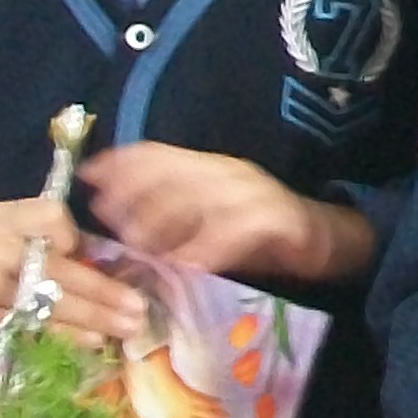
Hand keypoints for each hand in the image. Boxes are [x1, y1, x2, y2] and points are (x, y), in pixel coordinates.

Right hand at [0, 194, 145, 351]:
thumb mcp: (18, 240)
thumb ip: (57, 243)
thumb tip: (120, 264)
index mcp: (0, 217)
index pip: (50, 216)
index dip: (72, 236)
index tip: (83, 252)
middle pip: (56, 267)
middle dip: (104, 290)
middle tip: (139, 308)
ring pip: (47, 300)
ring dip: (95, 317)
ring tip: (128, 327)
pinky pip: (30, 327)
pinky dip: (66, 335)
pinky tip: (94, 340)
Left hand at [83, 144, 365, 282]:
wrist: (330, 239)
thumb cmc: (262, 236)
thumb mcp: (210, 220)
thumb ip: (172, 219)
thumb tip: (119, 224)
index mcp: (211, 168)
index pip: (160, 153)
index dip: (121, 161)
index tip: (87, 176)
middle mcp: (229, 172)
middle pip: (174, 173)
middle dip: (135, 193)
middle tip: (108, 219)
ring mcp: (255, 193)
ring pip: (201, 198)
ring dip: (166, 221)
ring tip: (140, 246)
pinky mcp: (280, 219)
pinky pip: (238, 229)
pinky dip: (209, 246)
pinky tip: (188, 265)